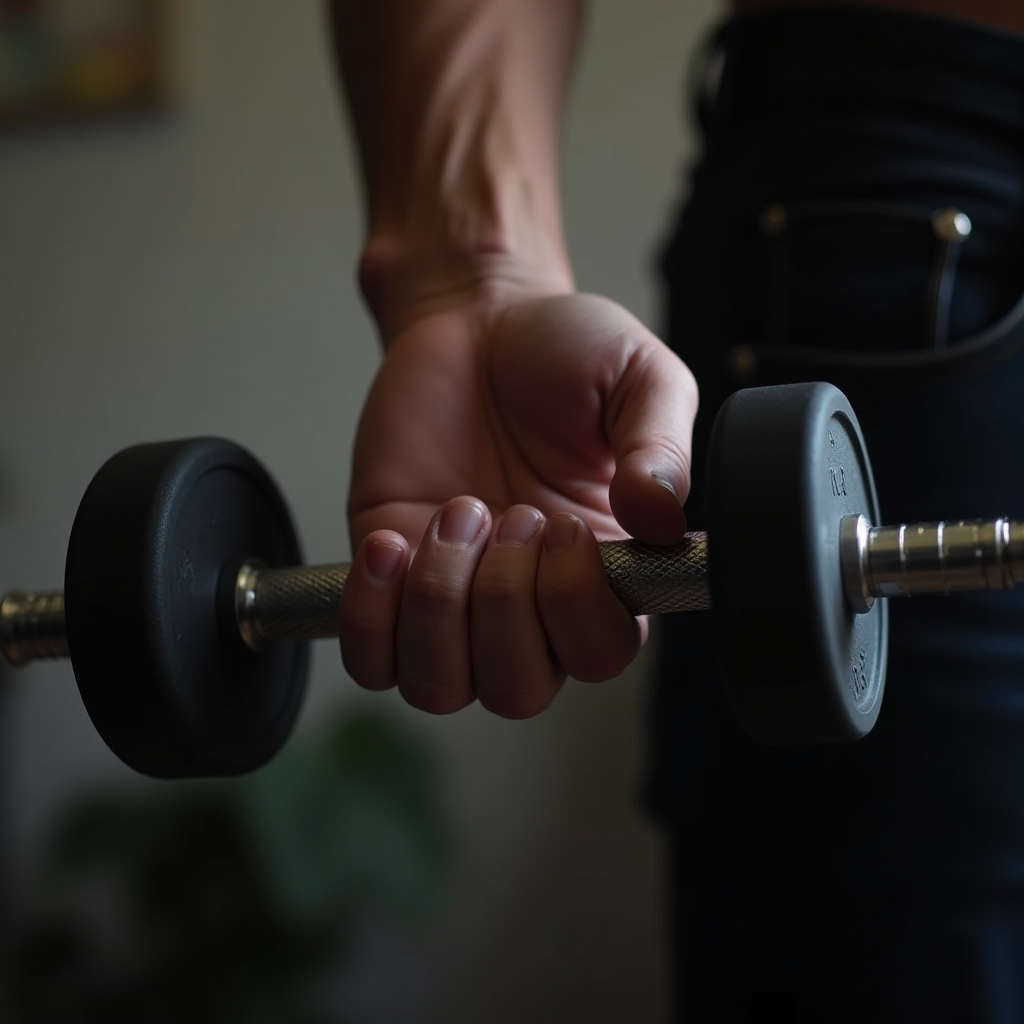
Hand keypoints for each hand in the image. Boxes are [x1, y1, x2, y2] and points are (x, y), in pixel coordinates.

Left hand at [339, 289, 696, 717]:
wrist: (475, 319)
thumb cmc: (564, 351)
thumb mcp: (637, 376)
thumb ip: (660, 447)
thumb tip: (661, 522)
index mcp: (602, 572)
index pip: (601, 654)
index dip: (576, 606)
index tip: (560, 523)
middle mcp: (529, 602)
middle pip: (518, 689)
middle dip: (505, 602)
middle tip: (508, 510)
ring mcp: (453, 596)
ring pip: (439, 687)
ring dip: (440, 606)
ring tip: (454, 513)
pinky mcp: (387, 577)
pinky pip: (371, 658)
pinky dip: (371, 614)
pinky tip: (389, 541)